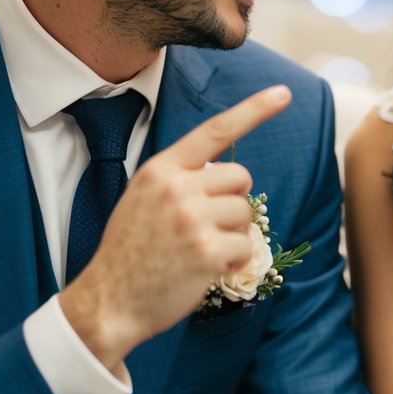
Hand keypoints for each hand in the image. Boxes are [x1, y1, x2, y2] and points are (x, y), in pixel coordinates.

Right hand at [61, 84, 291, 370]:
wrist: (109, 300)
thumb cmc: (131, 250)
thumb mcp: (144, 198)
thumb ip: (179, 178)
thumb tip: (221, 172)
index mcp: (161, 169)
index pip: (214, 130)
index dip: (254, 110)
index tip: (283, 93)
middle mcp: (177, 187)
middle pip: (240, 177)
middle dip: (234, 200)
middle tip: (207, 224)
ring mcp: (193, 219)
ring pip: (246, 212)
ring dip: (234, 233)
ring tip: (200, 249)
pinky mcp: (207, 251)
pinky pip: (245, 247)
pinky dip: (234, 261)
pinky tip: (206, 269)